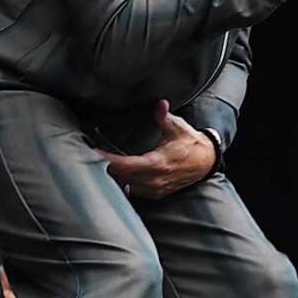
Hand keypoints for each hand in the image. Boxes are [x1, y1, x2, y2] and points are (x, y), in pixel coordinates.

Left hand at [98, 100, 215, 199]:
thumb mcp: (178, 127)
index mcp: (158, 163)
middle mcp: (155, 180)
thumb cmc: (190, 144)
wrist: (205, 162)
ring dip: (114, 176)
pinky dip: (124, 183)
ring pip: (126, 186)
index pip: (126, 165)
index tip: (96, 151)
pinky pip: (134, 192)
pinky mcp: (156, 194)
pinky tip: (118, 174)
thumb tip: (160, 104)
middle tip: (93, 154)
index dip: (109, 159)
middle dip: (107, 166)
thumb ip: (165, 116)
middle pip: (121, 177)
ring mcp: (155, 189)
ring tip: (103, 163)